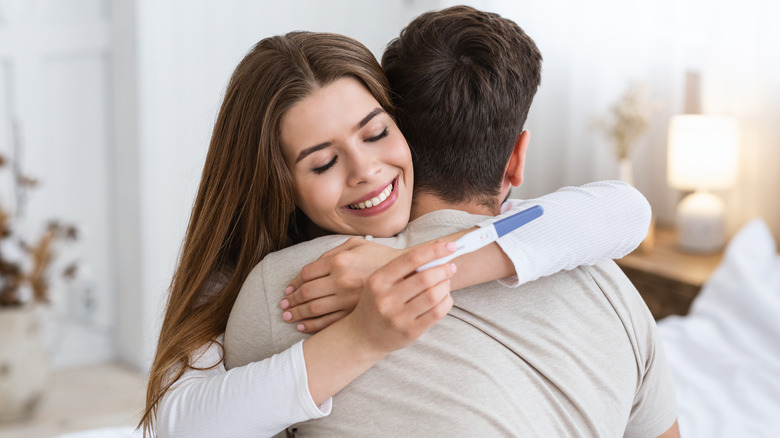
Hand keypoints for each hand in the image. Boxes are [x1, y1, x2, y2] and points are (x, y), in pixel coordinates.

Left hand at [281, 237, 403, 331]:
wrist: (409, 274)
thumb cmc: (380, 257)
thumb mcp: (357, 244)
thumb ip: (333, 252)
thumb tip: (313, 266)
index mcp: (339, 260)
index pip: (306, 273)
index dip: (294, 283)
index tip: (288, 291)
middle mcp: (341, 279)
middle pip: (307, 293)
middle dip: (292, 301)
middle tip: (284, 306)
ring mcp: (348, 298)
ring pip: (314, 309)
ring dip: (298, 314)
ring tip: (289, 317)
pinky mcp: (355, 312)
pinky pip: (328, 322)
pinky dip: (313, 326)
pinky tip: (303, 327)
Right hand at [343, 240, 455, 354]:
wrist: (362, 336)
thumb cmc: (376, 302)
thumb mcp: (381, 282)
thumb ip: (406, 265)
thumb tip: (439, 245)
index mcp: (378, 280)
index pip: (411, 259)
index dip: (434, 250)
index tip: (450, 246)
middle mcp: (386, 299)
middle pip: (425, 278)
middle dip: (443, 269)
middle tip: (450, 267)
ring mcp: (397, 317)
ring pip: (433, 295)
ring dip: (446, 285)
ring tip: (446, 283)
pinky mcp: (409, 332)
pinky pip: (436, 312)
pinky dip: (446, 301)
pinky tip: (445, 297)